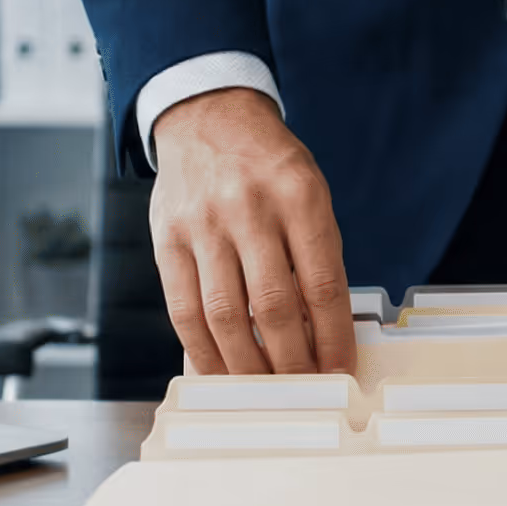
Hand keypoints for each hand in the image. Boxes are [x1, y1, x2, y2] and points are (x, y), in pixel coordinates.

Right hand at [149, 88, 356, 374]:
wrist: (208, 115)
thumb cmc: (268, 166)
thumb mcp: (309, 193)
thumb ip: (315, 256)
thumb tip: (320, 335)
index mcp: (299, 196)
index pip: (321, 283)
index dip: (332, 337)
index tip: (340, 371)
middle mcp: (249, 208)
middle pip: (272, 306)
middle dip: (292, 361)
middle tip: (304, 389)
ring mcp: (203, 224)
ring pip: (224, 315)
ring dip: (246, 365)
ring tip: (264, 389)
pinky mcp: (166, 239)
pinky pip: (183, 309)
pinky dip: (202, 351)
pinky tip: (219, 371)